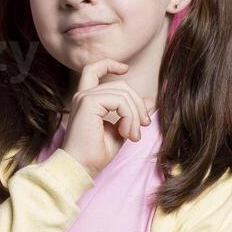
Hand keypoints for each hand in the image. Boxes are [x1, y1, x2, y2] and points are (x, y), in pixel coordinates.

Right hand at [60, 58, 155, 178]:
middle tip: (143, 125)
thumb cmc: (96, 153)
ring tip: (133, 136)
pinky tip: (126, 133)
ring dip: (135, 115)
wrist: (81, 167)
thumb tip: (150, 100)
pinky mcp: (89, 102)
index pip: (93, 70)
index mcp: (87, 100)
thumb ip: (132, 114)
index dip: (110, 64)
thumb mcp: (121, 129)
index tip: (125, 69)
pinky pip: (120, 101)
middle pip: (120, 85)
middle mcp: (83, 95)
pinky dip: (130, 117)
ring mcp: (85, 97)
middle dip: (137, 104)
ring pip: (123, 93)